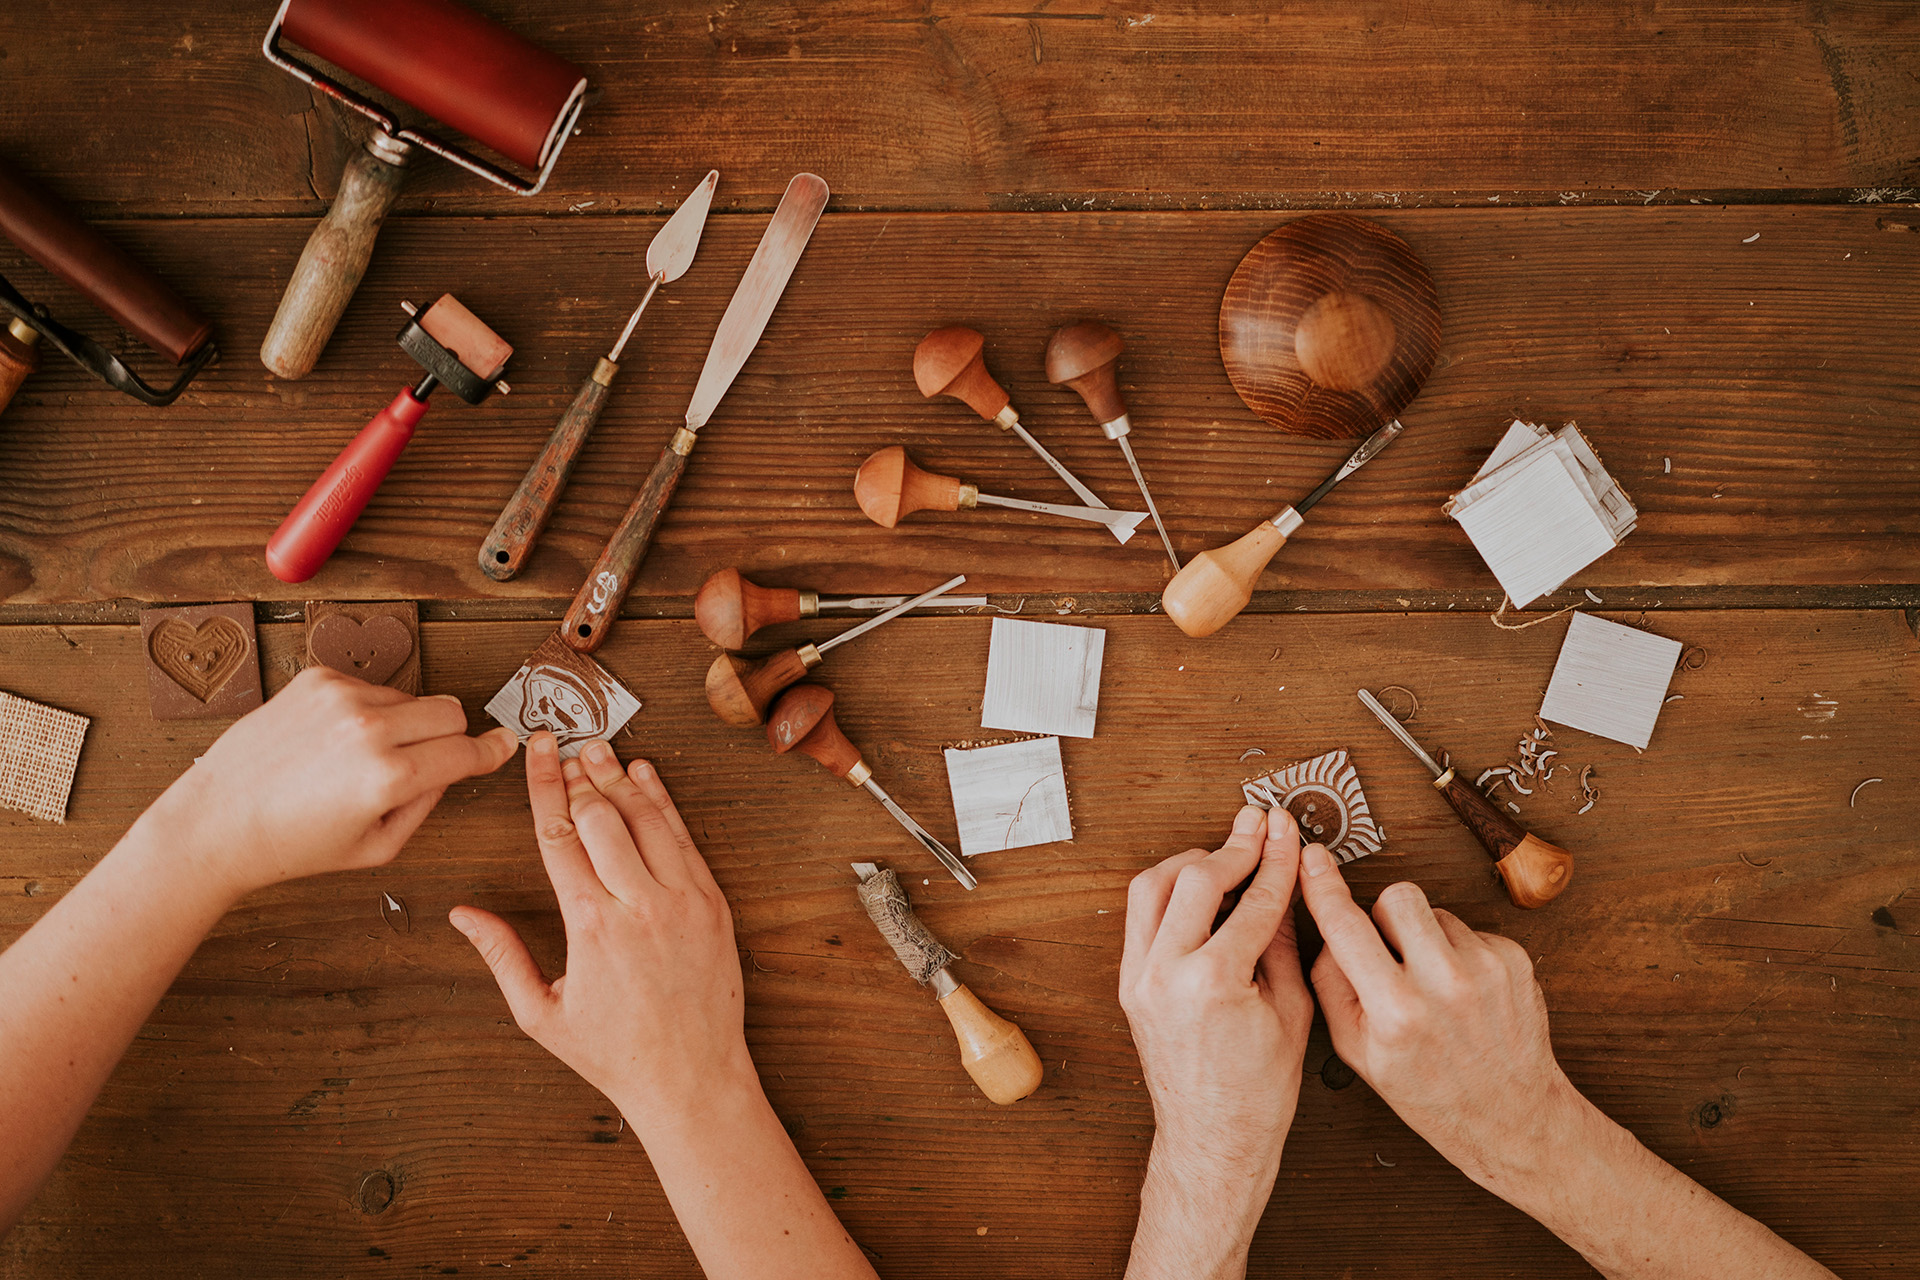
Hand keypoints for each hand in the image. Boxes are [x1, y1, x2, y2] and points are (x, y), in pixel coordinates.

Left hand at [147, 666, 517, 899]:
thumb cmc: (290, 844)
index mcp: (388, 778)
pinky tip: (336, 741)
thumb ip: (426, 805)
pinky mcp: (317, 680)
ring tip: (362, 759)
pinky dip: (367, 711)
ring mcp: (341, 698)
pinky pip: (372, 688)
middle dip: (450, 736)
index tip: (503, 745)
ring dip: (404, 724)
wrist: (217, 821)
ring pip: (411, 699)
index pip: (467, 751)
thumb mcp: (375, 848)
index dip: (491, 751)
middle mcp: (368, 729)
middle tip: (427, 761)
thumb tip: (454, 765)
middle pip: (450, 712)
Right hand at [450, 733, 752, 1132]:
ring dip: (621, 779)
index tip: (536, 749)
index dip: (543, 785)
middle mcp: (639, 905)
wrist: (692, 1079)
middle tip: (566, 745)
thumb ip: (501, 955)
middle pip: (602, 816)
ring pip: (647, 818)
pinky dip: (665, 803)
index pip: (559, 834)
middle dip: (579, 775)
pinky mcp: (713, 904)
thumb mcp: (542, 1013)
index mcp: (591, 925)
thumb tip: (462, 915)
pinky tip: (647, 777)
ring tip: (600, 749)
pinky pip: (686, 840)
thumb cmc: (614, 1053)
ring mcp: (683, 901)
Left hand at [1121, 805, 1312, 1238]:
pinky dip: (1169, 891)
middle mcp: (1165, 975)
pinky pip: (1141, 916)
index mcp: (1214, 984)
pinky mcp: (1128, 983)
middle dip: (1234, 847)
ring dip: (1192, 861)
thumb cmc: (1259, 1092)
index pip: (1253, 900)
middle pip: (1195, 877)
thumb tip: (1283, 884)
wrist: (1213, 1139)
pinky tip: (1201, 888)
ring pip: (1153, 886)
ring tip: (1229, 855)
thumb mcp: (1293, 1011)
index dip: (1276, 859)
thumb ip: (1285, 940)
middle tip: (1260, 827)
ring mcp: (1138, 978)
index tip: (1288, 830)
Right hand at [1297, 845, 1585, 1189]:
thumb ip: (1330, 984)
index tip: (1313, 858)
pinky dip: (1458, 951)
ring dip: (1424, 937)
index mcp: (1396, 1012)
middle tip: (1390, 957)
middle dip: (1385, 916)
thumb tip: (1327, 925)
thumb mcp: (1356, 1052)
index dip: (1323, 887)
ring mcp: (1486, 969)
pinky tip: (1462, 992)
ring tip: (1432, 985)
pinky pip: (1468, 928)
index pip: (1347, 927)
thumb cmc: (1427, 1090)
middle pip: (1396, 896)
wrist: (1511, 1116)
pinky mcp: (1515, 960)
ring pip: (1433, 910)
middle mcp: (1444, 985)